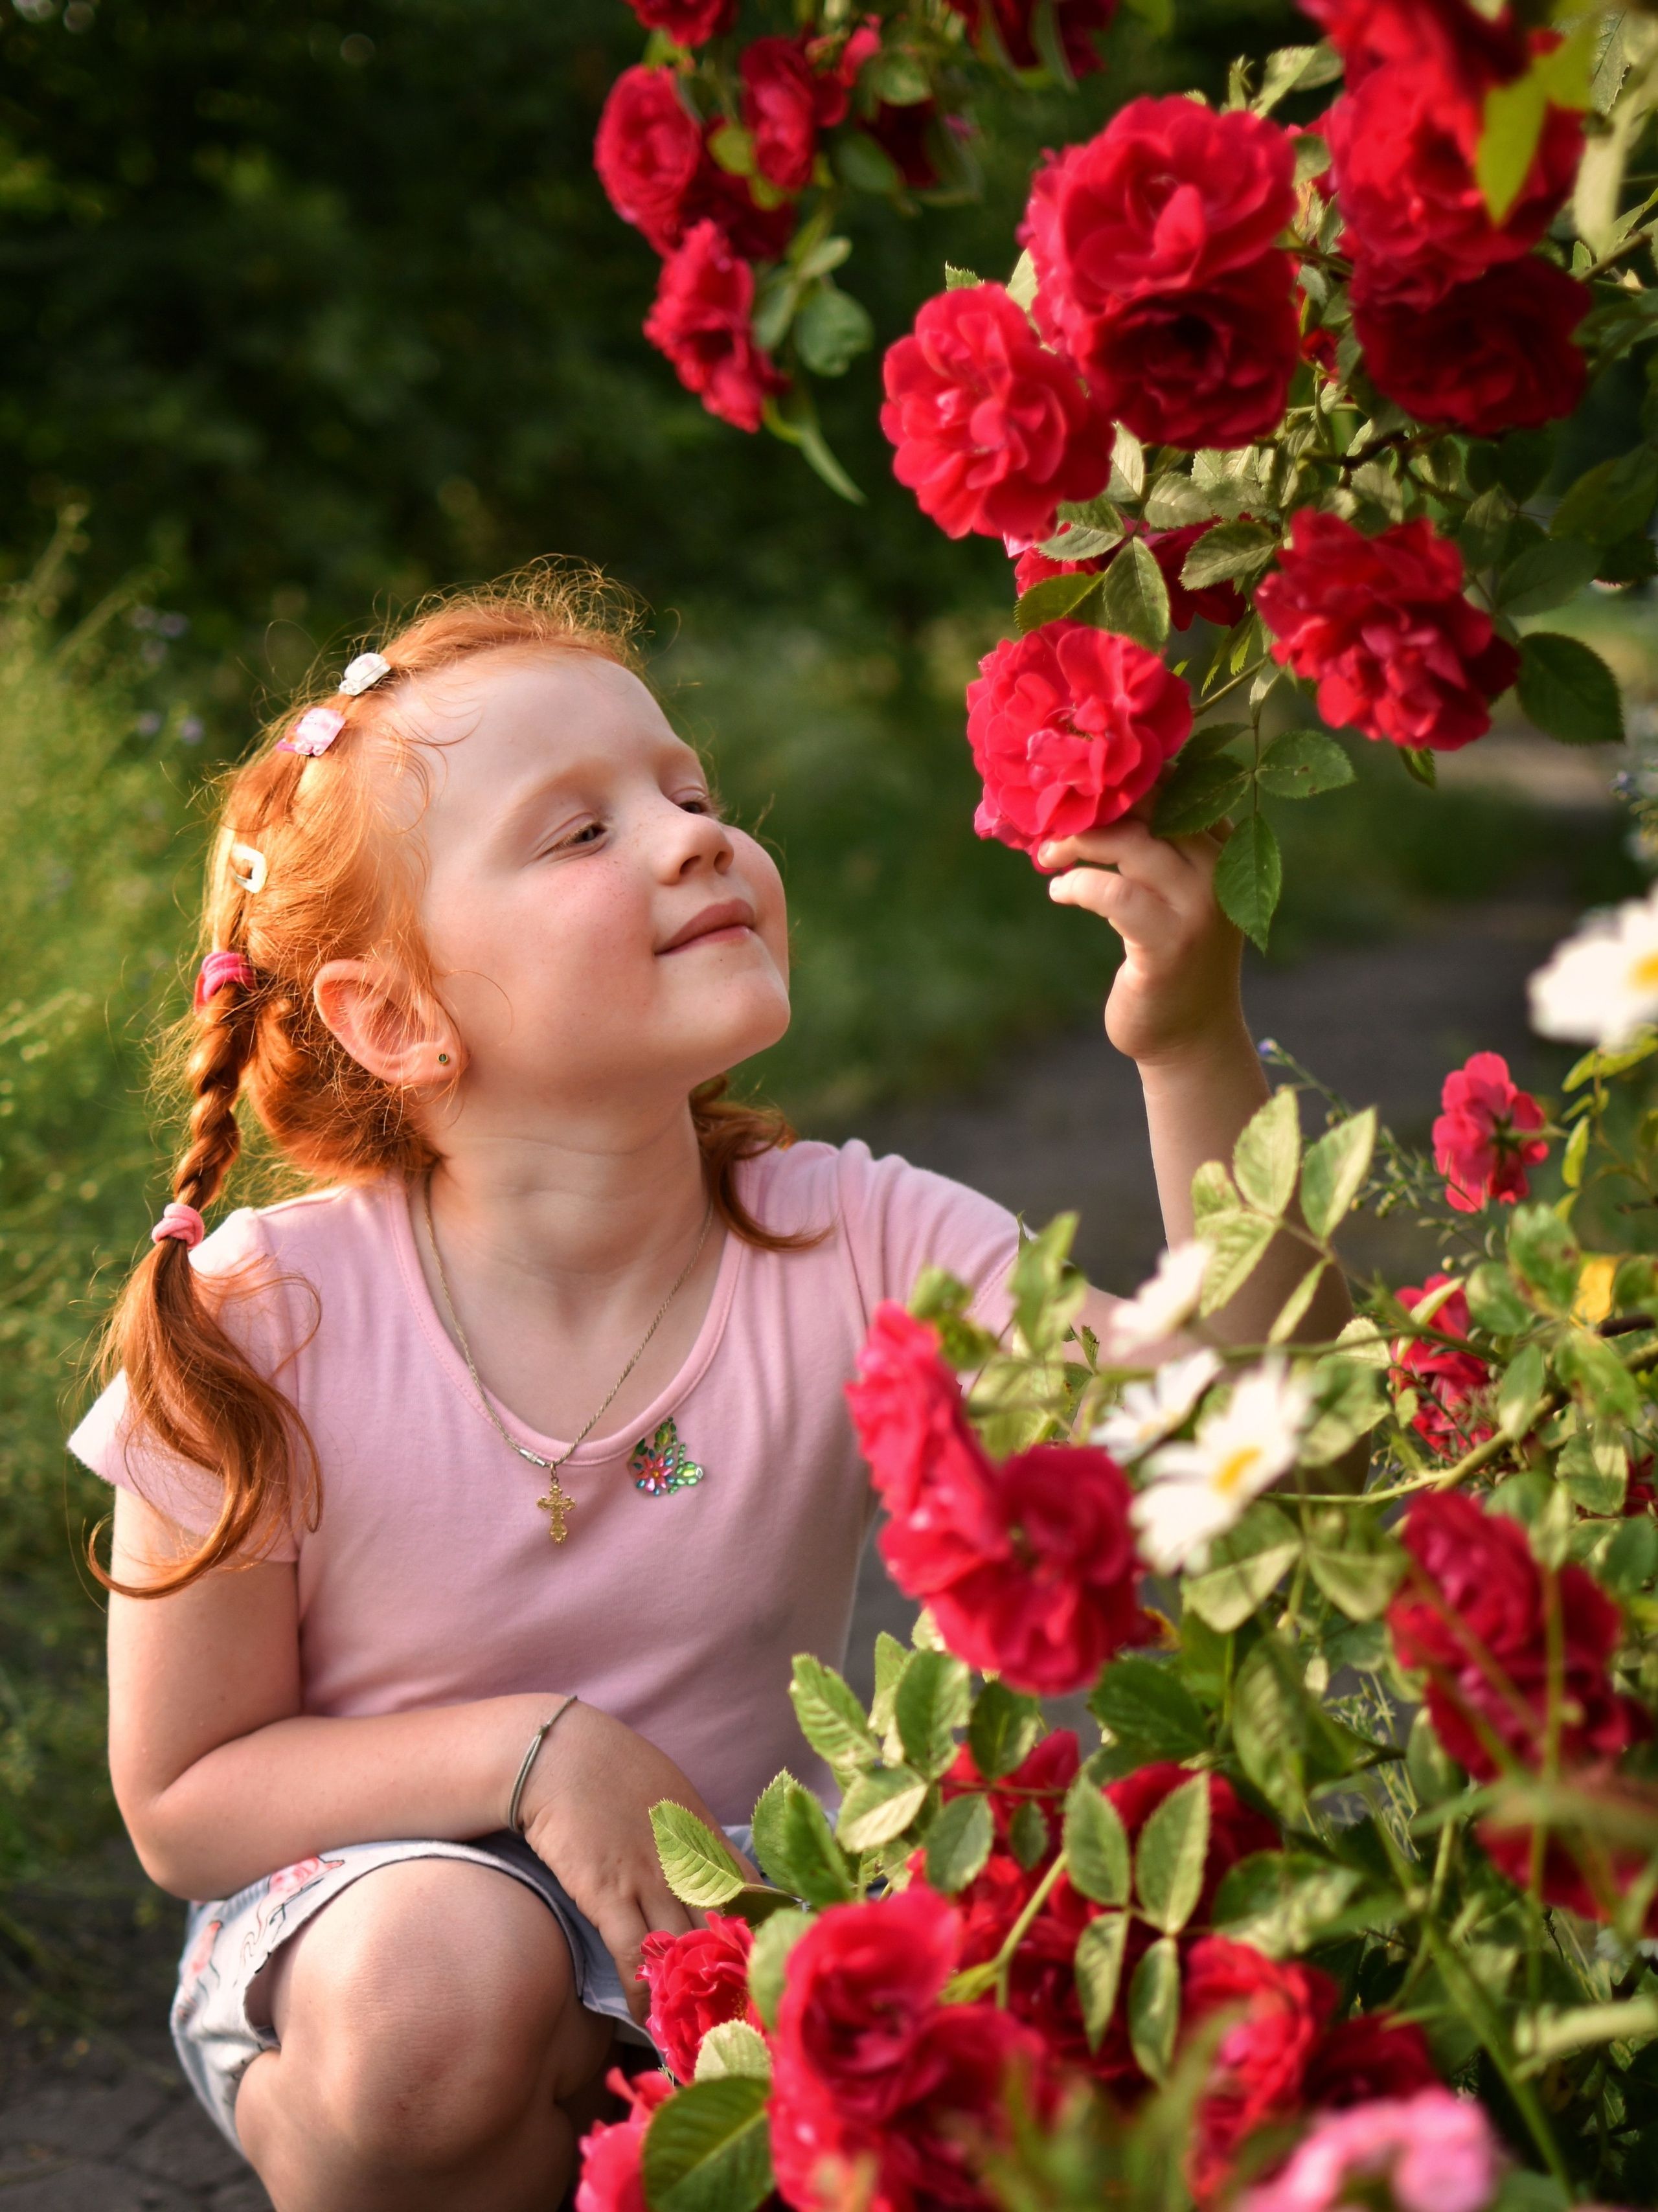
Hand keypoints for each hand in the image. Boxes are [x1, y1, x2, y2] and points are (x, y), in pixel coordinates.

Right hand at [518, 1702, 754, 2024]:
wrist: (561, 1753)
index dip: (763, 1938)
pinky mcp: (608, 1894)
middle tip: (749, 2023)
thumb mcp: (674, 1795)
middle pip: (726, 1932)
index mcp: (707, 1837)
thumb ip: (697, 1838)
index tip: (768, 1974)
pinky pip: (635, 1957)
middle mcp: (687, 1862)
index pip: (753, 1896)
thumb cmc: (614, 1768)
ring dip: (694, 1996)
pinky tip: (652, 2022)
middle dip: (738, 1979)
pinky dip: (646, 1994)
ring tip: (705, 2037)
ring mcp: (650, 1880)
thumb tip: (715, 1873)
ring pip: (685, 1951)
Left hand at [1039, 807, 1247, 1068]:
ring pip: (1132, 844)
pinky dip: (1078, 884)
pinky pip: (1114, 894)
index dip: (1128, 777)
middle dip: (1097, 805)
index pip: (1181, 787)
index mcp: (1226, 850)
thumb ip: (1156, 848)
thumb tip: (1093, 798)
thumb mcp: (1173, 894)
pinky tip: (1059, 890)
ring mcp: (1199, 907)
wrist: (1189, 1036)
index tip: (1081, 781)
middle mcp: (1220, 872)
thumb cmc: (1170, 958)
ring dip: (1079, 843)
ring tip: (1048, 854)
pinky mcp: (1170, 943)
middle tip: (1055, 815)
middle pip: (1156, 807)